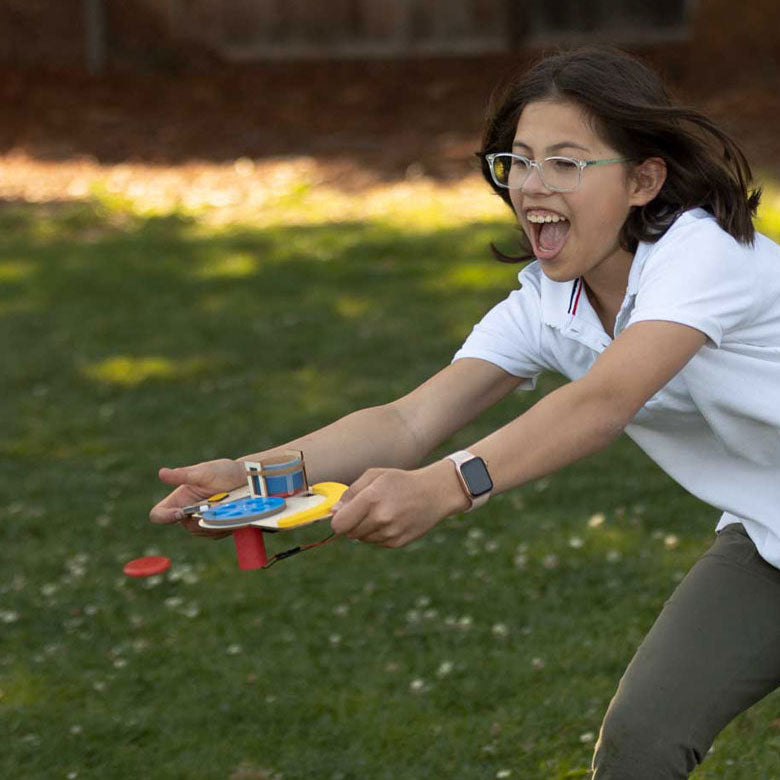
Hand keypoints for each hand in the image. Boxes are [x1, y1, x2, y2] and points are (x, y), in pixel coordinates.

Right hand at [149, 458, 245, 537]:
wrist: (247, 479)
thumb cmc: (223, 471)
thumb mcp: (203, 471)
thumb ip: (183, 475)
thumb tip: (161, 473)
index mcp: (179, 499)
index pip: (159, 514)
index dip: (165, 517)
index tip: (181, 512)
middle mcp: (188, 513)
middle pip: (186, 526)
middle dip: (200, 518)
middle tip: (217, 504)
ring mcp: (203, 522)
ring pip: (202, 531)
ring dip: (213, 521)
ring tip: (227, 505)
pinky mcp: (217, 528)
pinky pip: (216, 534)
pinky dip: (223, 525)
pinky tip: (232, 512)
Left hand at [330, 461, 469, 547]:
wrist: (434, 493)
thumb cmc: (400, 481)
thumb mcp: (374, 475)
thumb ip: (350, 492)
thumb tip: (334, 511)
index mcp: (372, 499)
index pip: (339, 524)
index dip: (338, 520)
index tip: (342, 514)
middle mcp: (380, 518)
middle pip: (349, 533)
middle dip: (351, 523)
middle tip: (365, 510)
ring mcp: (390, 533)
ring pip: (362, 539)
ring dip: (365, 529)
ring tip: (382, 512)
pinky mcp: (397, 542)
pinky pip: (376, 542)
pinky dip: (378, 534)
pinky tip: (391, 520)